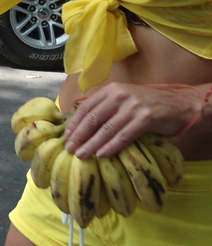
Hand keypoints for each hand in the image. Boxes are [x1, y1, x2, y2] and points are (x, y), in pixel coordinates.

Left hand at [63, 82, 199, 157]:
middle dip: (79, 135)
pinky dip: (111, 146)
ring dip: (92, 144)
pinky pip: (124, 135)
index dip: (74, 124)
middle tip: (70, 149)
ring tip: (82, 155)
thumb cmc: (148, 105)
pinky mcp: (146, 118)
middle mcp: (119, 95)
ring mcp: (132, 106)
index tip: (66, 137)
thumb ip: (105, 108)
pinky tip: (102, 155)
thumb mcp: (124, 100)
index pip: (85, 108)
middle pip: (93, 118)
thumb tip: (82, 126)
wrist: (180, 104)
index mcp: (110, 90)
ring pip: (106, 128)